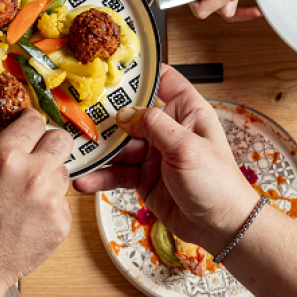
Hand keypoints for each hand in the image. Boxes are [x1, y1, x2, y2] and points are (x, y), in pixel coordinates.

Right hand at [0, 108, 71, 296]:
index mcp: (5, 156)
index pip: (34, 120)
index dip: (26, 122)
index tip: (22, 129)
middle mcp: (34, 175)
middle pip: (61, 139)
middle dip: (46, 142)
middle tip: (31, 155)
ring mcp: (51, 201)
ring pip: (63, 171)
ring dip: (48, 175)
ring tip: (22, 192)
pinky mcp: (61, 224)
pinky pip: (63, 202)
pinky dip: (48, 204)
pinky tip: (25, 216)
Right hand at [72, 66, 259, 253]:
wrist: (220, 226)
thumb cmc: (218, 184)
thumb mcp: (186, 147)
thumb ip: (153, 125)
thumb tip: (125, 113)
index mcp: (187, 112)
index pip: (163, 80)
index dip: (140, 73)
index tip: (112, 70)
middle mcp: (168, 130)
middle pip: (130, 115)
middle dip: (105, 117)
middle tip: (79, 116)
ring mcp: (154, 154)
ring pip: (119, 146)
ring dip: (99, 151)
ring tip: (77, 153)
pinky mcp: (143, 178)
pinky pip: (117, 173)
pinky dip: (101, 176)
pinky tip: (86, 179)